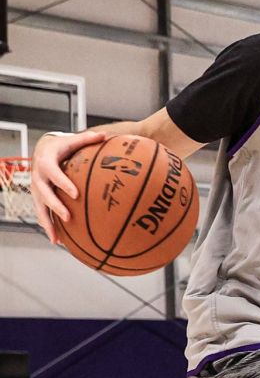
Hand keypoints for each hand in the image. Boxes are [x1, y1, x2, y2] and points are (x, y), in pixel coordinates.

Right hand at [29, 130, 107, 244]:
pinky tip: (57, 241)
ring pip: (39, 208)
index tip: (75, 194)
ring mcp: (36, 189)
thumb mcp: (71, 140)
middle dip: (55, 206)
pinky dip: (48, 227)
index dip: (63, 183)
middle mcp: (38, 177)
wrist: (42, 150)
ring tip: (56, 239)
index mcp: (46, 163)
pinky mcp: (38, 198)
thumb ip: (87, 139)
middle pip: (44, 194)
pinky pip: (42, 213)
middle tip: (68, 217)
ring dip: (48, 223)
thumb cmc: (61, 146)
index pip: (53, 173)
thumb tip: (105, 135)